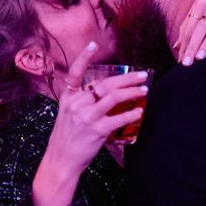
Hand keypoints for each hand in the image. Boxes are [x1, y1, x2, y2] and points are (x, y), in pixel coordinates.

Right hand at [33, 43, 147, 205]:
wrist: (61, 160)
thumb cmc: (67, 138)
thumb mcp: (68, 115)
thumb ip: (82, 102)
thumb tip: (106, 93)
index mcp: (68, 98)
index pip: (74, 73)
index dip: (84, 58)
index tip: (93, 44)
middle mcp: (76, 104)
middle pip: (105, 84)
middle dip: (126, 78)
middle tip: (142, 75)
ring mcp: (86, 117)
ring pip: (114, 97)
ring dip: (132, 92)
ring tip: (144, 90)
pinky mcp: (96, 131)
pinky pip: (118, 118)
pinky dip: (131, 113)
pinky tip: (139, 111)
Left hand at [176, 0, 205, 65]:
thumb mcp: (201, 2)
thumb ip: (189, 23)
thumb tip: (177, 44)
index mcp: (200, 4)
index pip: (189, 27)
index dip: (184, 44)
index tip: (179, 59)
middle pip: (199, 29)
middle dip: (191, 46)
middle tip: (186, 63)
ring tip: (200, 57)